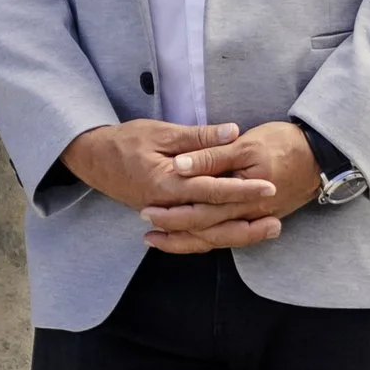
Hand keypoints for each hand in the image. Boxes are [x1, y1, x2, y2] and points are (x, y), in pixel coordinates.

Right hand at [58, 117, 322, 255]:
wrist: (92, 158)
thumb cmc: (125, 141)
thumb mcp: (161, 132)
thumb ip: (199, 137)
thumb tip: (233, 133)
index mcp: (166, 183)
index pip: (211, 190)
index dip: (242, 189)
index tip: (269, 187)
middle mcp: (166, 206)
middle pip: (212, 222)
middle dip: (246, 222)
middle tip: (277, 221)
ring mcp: (164, 216)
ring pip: (204, 235)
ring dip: (236, 235)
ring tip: (266, 231)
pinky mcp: (163, 218)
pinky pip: (192, 235)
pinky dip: (215, 237)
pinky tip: (237, 235)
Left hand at [141, 121, 325, 251]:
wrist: (320, 155)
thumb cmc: (284, 144)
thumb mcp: (246, 144)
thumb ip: (212, 156)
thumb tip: (180, 166)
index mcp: (241, 193)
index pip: (201, 208)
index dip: (173, 211)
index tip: (148, 208)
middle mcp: (247, 212)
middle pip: (204, 228)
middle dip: (174, 231)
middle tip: (147, 228)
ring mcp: (254, 218)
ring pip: (215, 237)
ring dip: (186, 241)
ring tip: (158, 240)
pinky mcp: (258, 217)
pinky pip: (228, 235)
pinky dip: (206, 238)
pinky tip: (190, 237)